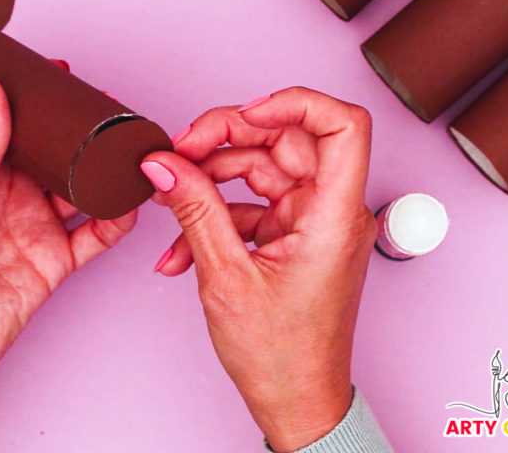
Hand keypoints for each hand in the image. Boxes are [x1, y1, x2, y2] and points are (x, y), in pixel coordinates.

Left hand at [0, 72, 136, 410]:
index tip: (60, 73)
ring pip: (79, 190)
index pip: (10, 127)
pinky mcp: (52, 265)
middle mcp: (5, 199)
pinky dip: (116, 219)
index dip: (36, 102)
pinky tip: (131, 200)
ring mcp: (31, 230)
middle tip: (107, 106)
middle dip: (79, 132)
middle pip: (52, 156)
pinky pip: (94, 236)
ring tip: (128, 145)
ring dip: (103, 171)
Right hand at [140, 87, 375, 452]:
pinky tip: (179, 248)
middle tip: (178, 153)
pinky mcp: (292, 237)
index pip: (342, 125)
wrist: (296, 404)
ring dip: (209, 183)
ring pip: (261, 171)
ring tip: (168, 199)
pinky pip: (250, 207)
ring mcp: (311, 223)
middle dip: (225, 141)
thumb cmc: (282, 356)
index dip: (294, 103)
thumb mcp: (226, 276)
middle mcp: (330, 211)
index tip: (244, 113)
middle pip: (285, 140)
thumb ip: (194, 209)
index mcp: (334, 216)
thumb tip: (165, 163)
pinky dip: (213, 218)